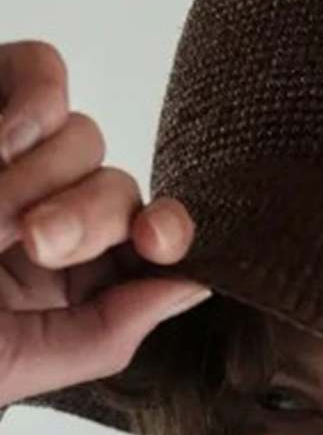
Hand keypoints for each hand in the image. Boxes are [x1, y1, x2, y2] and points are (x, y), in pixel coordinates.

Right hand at [0, 38, 211, 405]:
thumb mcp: (13, 361)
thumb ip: (106, 330)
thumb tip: (192, 285)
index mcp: (60, 283)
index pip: (143, 242)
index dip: (167, 231)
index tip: (159, 238)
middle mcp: (42, 214)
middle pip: (117, 185)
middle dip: (85, 216)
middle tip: (27, 240)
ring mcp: (10, 152)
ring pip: (84, 133)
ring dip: (38, 172)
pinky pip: (42, 73)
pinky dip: (28, 102)